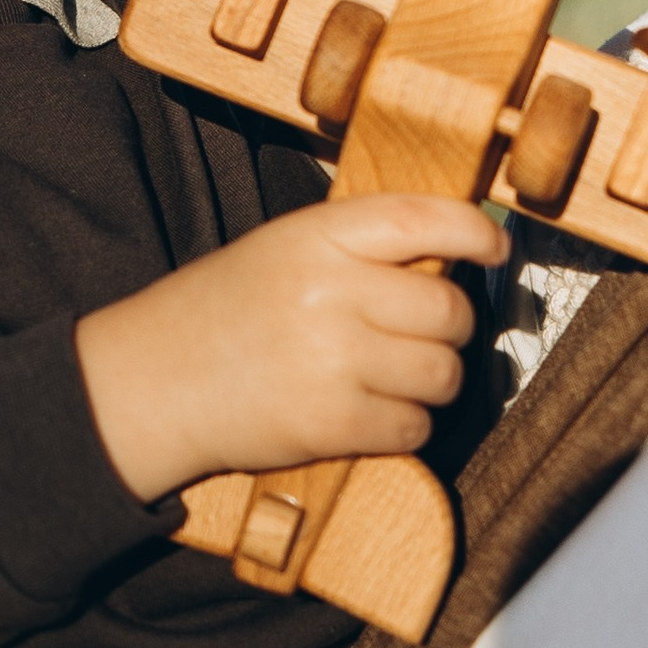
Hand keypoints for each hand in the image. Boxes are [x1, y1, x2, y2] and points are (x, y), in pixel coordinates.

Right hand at [74, 193, 504, 502]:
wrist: (153, 382)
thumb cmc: (222, 313)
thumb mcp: (282, 250)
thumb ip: (360, 249)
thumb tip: (452, 261)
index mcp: (317, 237)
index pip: (426, 220)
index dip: (476, 233)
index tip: (494, 247)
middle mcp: (331, 292)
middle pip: (450, 310)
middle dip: (450, 329)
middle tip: (425, 335)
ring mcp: (334, 360)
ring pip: (443, 374)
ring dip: (433, 383)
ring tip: (395, 379)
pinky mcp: (333, 423)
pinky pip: (415, 428)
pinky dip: (404, 427)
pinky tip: (370, 414)